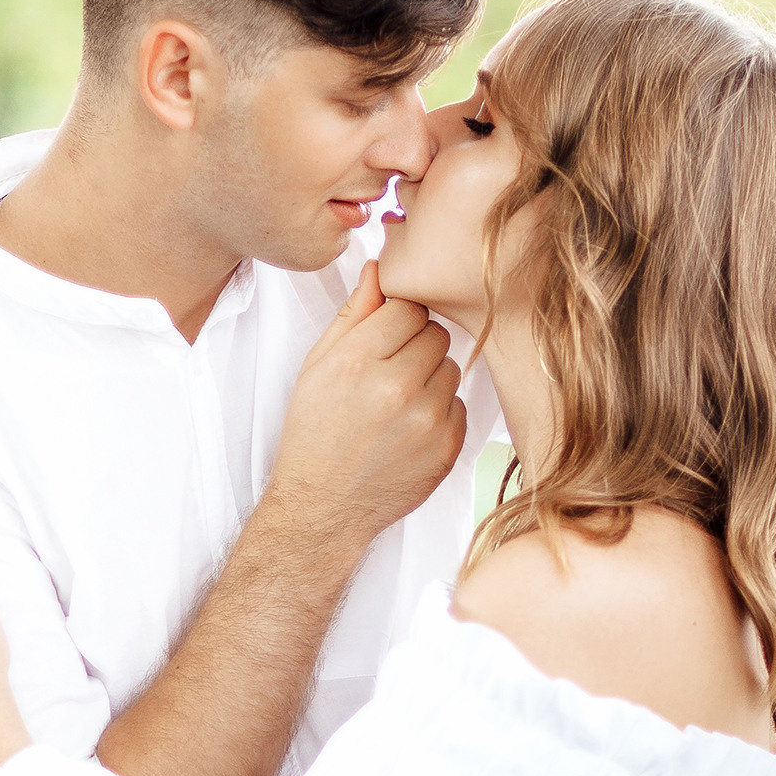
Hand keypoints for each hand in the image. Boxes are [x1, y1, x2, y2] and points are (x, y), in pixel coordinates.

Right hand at [265, 261, 466, 560]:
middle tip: (388, 374)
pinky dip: (440, 412)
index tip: (385, 339)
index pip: (408, 306)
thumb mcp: (318, 367)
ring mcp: (427, 420)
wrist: (323, 507)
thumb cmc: (315, 434)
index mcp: (357, 359)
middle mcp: (395, 387)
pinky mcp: (448, 447)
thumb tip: (380, 267)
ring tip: (397, 404)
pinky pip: (460, 405)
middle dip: (415, 347)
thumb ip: (353, 315)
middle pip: (435, 333)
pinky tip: (409, 430)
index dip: (397, 320)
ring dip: (430, 379)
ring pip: (450, 368)